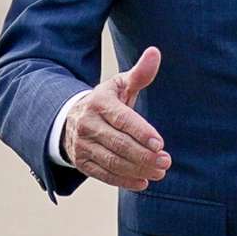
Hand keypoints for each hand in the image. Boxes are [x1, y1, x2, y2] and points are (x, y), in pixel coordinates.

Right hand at [61, 47, 169, 190]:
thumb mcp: (120, 85)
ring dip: (138, 169)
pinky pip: (103, 174)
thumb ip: (140, 74)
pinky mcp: (81, 162)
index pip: (122, 119)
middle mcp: (87, 123)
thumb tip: (155, 52)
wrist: (70, 118)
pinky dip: (123, 181)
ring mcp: (82, 144)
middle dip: (144, 155)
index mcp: (99, 102)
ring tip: (159, 172)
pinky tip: (142, 183)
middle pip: (119, 144)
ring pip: (112, 161)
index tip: (160, 144)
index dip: (141, 132)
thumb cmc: (106, 101)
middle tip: (166, 161)